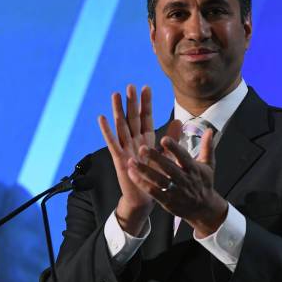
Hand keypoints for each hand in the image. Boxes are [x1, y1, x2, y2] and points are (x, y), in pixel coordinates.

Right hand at [98, 84, 162, 235]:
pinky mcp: (119, 158)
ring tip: (115, 94)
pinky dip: (107, 130)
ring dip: (118, 110)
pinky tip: (102, 118)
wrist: (145, 196)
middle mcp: (134, 141)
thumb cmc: (154, 175)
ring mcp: (125, 149)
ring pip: (121, 126)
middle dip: (131, 102)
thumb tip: (179, 121)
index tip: (146, 87)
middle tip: (130, 85)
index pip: (146, 117)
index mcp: (146, 140)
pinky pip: (112, 142)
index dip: (146, 103)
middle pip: (132, 118)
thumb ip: (171, 138)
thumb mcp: (165, 154)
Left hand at [126, 125, 227, 237]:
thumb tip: (209, 130)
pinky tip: (132, 174)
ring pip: (158, 180)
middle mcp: (184, 180)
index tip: (164, 139)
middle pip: (168, 168)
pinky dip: (142, 183)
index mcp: (194, 169)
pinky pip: (153, 192)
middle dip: (155, 158)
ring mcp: (175, 192)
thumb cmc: (204, 184)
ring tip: (131, 161)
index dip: (174, 148)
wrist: (204, 209)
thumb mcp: (208, 165)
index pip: (183, 157)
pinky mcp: (167, 201)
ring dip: (144, 171)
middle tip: (142, 148)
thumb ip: (207, 147)